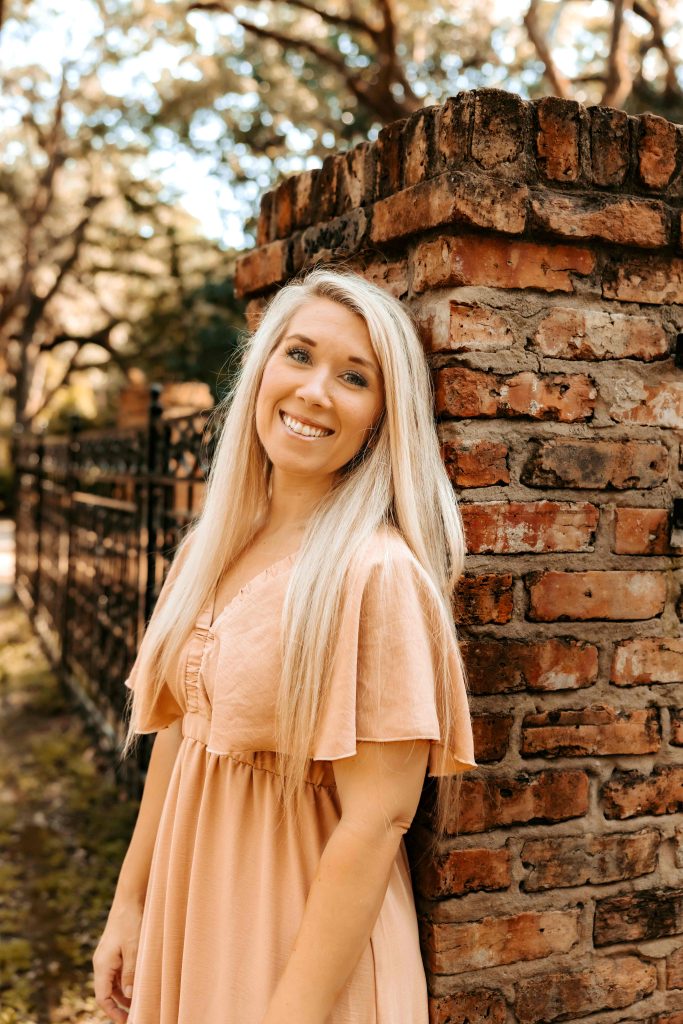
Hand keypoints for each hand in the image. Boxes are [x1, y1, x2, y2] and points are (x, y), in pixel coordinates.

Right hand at [93, 898, 143, 1022]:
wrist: (130, 897)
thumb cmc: (132, 921)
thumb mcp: (134, 948)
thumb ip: (131, 973)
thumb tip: (128, 996)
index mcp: (102, 964)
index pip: (103, 997)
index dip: (113, 1012)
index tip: (126, 1021)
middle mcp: (102, 962)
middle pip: (108, 992)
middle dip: (120, 1005)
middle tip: (138, 1013)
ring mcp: (108, 955)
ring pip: (114, 982)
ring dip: (125, 993)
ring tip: (141, 1001)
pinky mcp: (115, 949)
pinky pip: (118, 971)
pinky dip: (127, 980)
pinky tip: (140, 982)